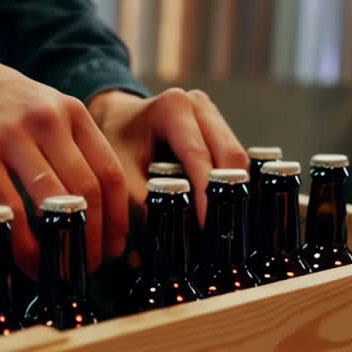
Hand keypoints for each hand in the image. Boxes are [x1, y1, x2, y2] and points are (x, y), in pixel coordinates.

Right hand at [0, 44, 127, 273]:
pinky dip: (22, 242)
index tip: (113, 247)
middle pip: (88, 191)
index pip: (109, 172)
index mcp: (71, 112)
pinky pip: (10, 207)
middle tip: (88, 267)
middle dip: (93, 239)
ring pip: (54, 201)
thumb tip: (90, 206)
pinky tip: (25, 259)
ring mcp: (13, 133)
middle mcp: (49, 119)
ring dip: (62, 246)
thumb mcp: (41, 109)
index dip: (117, 218)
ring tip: (60, 271)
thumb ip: (66, 146)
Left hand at [88, 88, 247, 224]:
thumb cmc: (114, 139)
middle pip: (230, 156)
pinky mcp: (220, 133)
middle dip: (228, 196)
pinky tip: (219, 210)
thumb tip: (159, 243)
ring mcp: (213, 118)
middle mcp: (200, 107)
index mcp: (174, 108)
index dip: (207, 195)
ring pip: (237, 161)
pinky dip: (227, 187)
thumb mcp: (118, 169)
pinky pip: (231, 164)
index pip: (200, 157)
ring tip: (221, 225)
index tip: (208, 226)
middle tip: (221, 232)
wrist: (114, 118)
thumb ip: (139, 202)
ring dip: (231, 193)